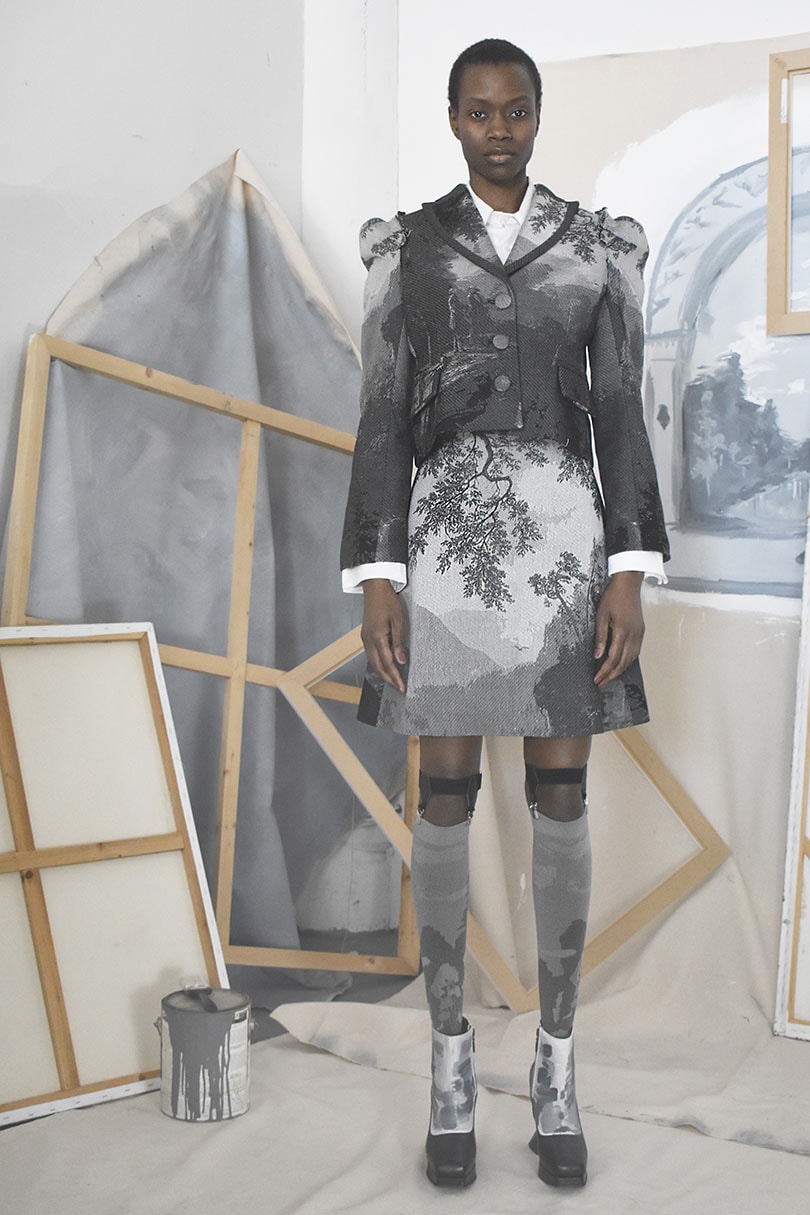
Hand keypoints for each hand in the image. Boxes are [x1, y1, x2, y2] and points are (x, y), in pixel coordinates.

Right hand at [361, 579, 407, 693]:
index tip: (402, 687)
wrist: (374, 588)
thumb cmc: (388, 601)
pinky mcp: (366, 635)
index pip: (387, 663)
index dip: (395, 677)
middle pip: (377, 666)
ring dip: (382, 673)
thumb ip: (399, 642)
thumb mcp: (399, 620)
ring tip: (393, 681)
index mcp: (377, 637)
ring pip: (372, 662)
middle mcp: (368, 640)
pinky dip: (378, 664)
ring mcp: (365, 638)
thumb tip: (401, 660)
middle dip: (388, 679)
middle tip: (399, 688)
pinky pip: (371, 654)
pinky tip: (385, 666)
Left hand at [593, 571, 644, 686]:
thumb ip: (600, 638)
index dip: (604, 671)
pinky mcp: (641, 631)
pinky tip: (621, 664)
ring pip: (631, 659)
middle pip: (623, 663)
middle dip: (611, 675)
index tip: (597, 679)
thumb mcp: (601, 616)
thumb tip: (597, 656)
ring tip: (609, 677)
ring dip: (620, 670)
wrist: (628, 584)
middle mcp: (633, 635)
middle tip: (601, 683)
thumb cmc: (613, 596)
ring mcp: (639, 634)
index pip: (613, 659)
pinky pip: (635, 652)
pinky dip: (628, 661)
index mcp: (622, 631)